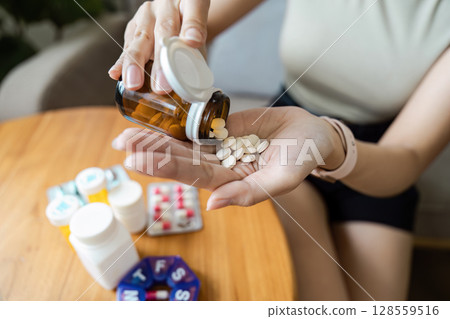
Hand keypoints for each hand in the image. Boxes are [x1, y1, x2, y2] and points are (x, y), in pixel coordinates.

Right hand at [108, 0, 209, 92]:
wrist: (178, 17)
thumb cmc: (191, 30)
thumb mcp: (202, 37)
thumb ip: (199, 47)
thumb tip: (193, 65)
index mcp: (188, 2)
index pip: (193, 10)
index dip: (193, 27)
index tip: (193, 42)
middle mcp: (165, 6)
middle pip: (164, 30)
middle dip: (161, 62)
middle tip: (161, 85)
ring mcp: (147, 15)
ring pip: (141, 39)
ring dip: (136, 64)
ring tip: (134, 83)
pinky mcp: (133, 26)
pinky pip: (127, 45)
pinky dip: (121, 62)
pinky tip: (116, 74)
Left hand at [112, 107, 344, 209]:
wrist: (312, 133)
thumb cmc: (303, 159)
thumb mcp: (282, 179)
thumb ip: (250, 194)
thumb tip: (213, 206)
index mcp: (232, 182)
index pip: (194, 177)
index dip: (167, 169)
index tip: (139, 161)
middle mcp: (220, 166)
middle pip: (181, 160)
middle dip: (152, 153)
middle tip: (123, 145)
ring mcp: (220, 145)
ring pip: (184, 143)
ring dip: (156, 139)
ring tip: (128, 134)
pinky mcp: (223, 126)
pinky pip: (196, 124)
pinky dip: (175, 121)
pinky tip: (154, 118)